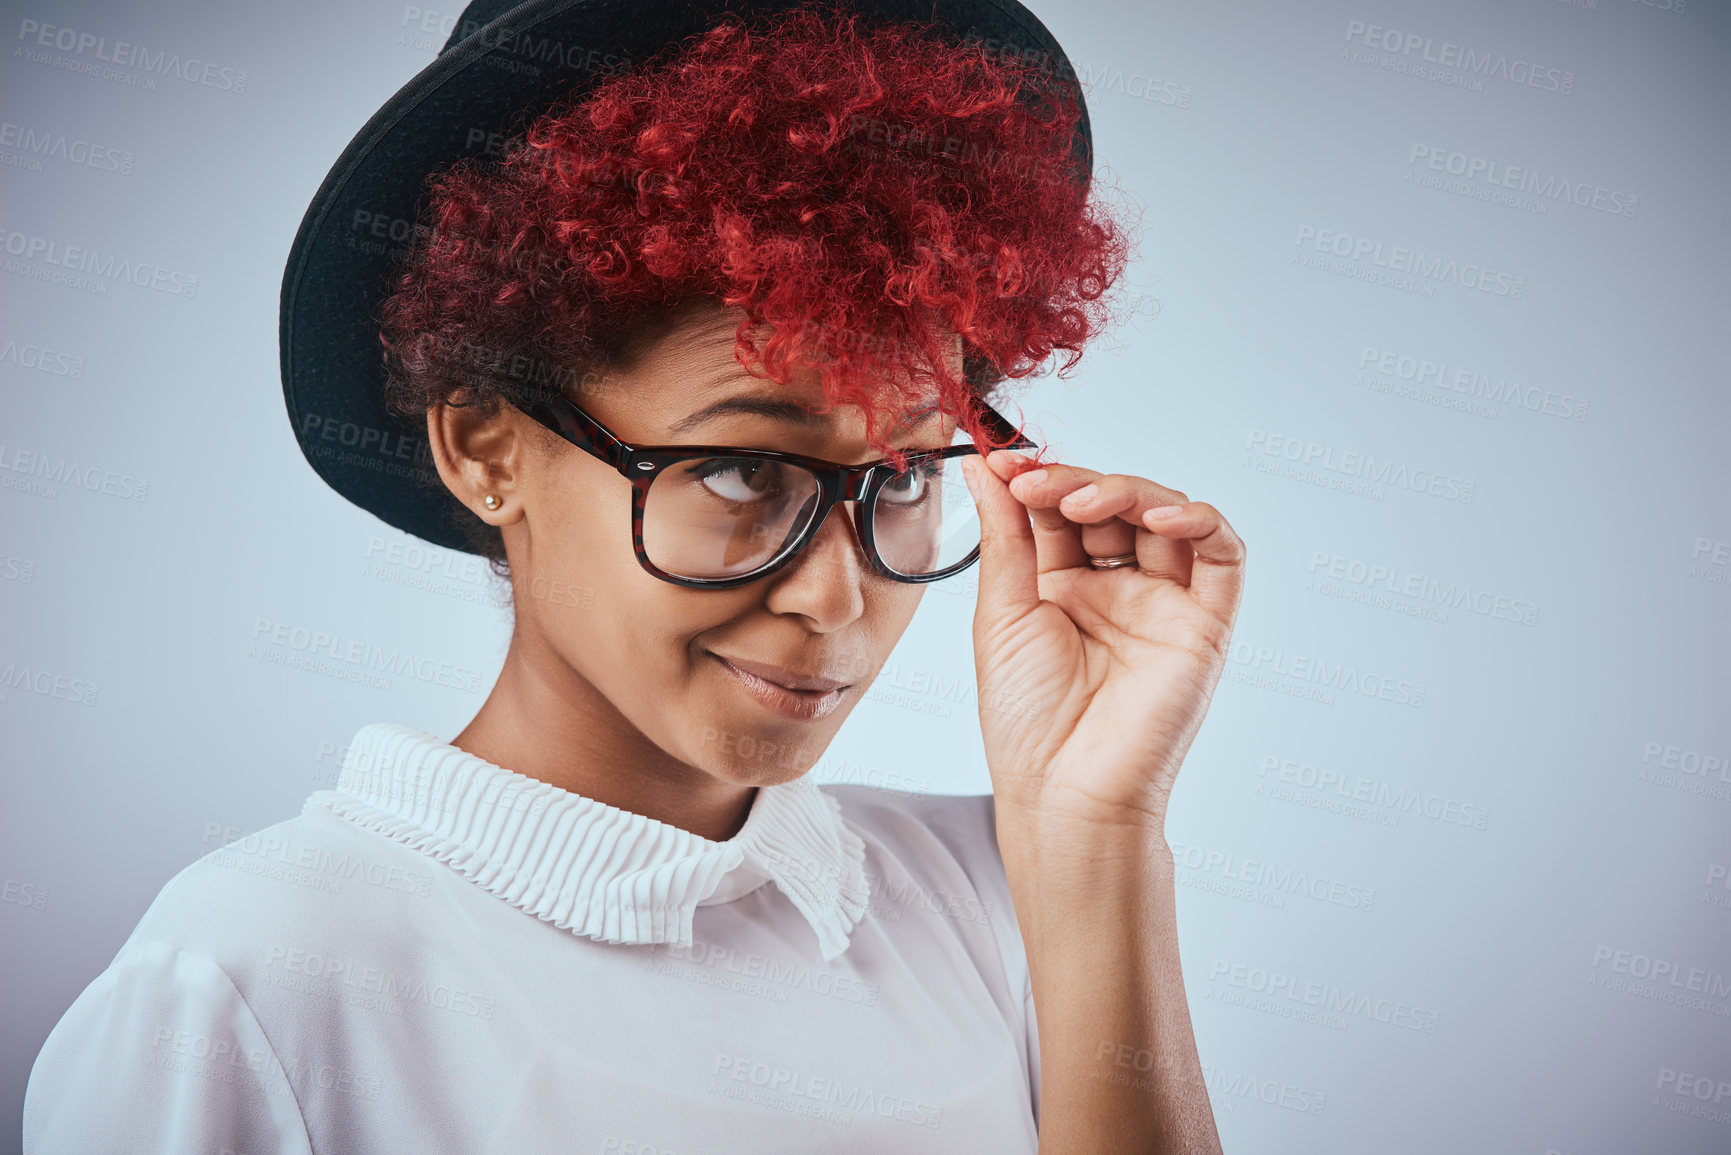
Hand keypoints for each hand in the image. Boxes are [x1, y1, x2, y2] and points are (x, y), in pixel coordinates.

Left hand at [960, 449, 1245, 835]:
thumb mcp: (1002, 613)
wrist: (1063, 793)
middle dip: (1075, 482)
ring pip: (1166, 516)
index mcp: (1063, 587)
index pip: (1062, 509)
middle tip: (1037, 481)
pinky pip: (1223, 556)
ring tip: (1082, 501)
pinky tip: (1159, 514)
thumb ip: (1006, 536)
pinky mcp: (1206, 624)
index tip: (1003, 463)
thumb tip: (988, 467)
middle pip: (1114, 505)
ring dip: (1128, 492)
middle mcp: (1117, 589)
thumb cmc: (1026, 721)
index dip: (1038, 480)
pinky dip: (1199, 521)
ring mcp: (1164, 604)